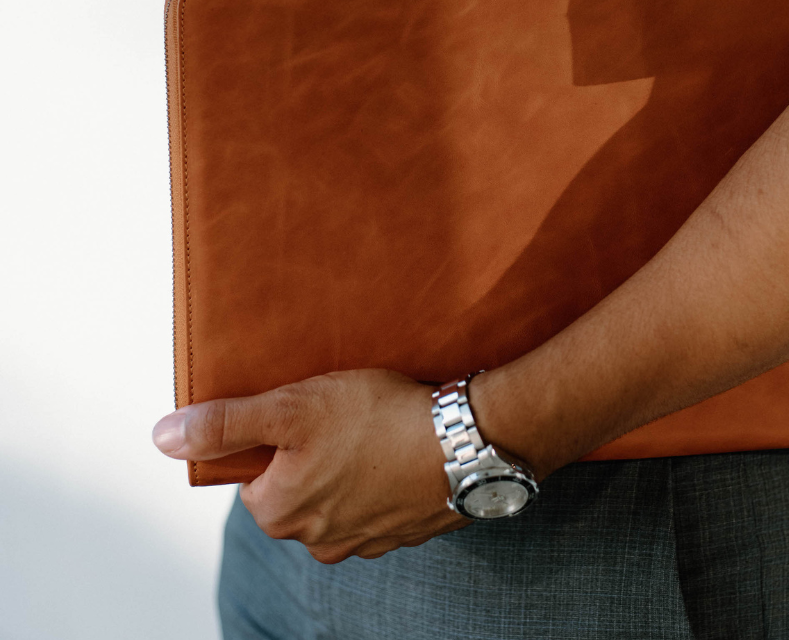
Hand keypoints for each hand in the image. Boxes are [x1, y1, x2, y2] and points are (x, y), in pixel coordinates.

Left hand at [151, 369, 468, 562]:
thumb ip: (227, 424)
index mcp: (280, 513)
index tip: (304, 409)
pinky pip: (382, 501)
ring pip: (341, 494)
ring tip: (377, 426)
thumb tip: (163, 437)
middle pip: (298, 485)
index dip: (276, 435)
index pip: (255, 473)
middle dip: (314, 450)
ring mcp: (367, 540)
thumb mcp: (292, 408)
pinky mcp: (407, 530)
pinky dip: (387, 476)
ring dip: (352, 466)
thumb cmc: (378, 420)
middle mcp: (318, 540)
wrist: (466, 441)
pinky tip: (404, 445)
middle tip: (342, 412)